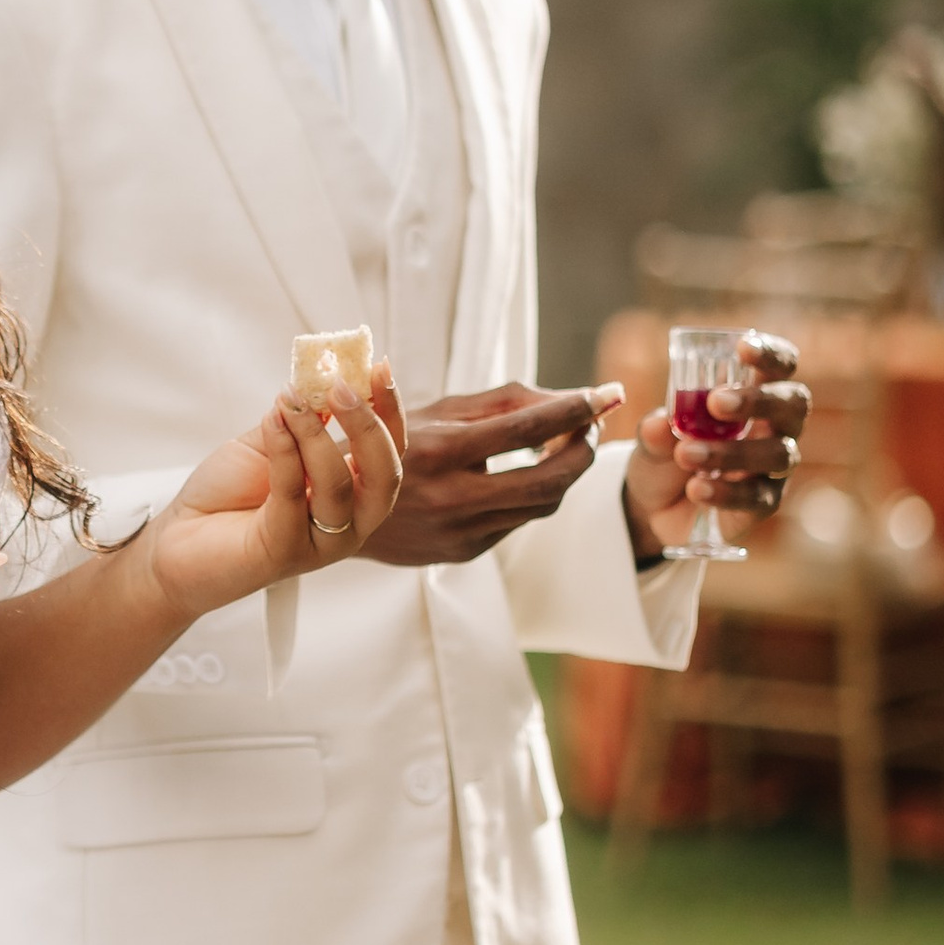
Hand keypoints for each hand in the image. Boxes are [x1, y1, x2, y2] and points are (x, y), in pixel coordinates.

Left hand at [147, 370, 407, 614]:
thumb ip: (300, 419)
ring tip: (292, 401)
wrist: (176, 541)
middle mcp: (346, 522)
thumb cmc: (225, 496)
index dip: (389, 409)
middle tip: (341, 386)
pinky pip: (291, 495)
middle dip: (367, 424)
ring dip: (315, 434)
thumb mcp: (269, 442)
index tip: (378, 368)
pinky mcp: (284, 551)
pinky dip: (284, 451)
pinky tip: (273, 422)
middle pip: (383, 475)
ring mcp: (319, 542)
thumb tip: (322, 379)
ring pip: (338, 486)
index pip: (389, 451)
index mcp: (351, 494)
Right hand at [360, 380, 619, 566]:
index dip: (574, 408)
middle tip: (592, 425)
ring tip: (566, 444)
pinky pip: (518, 521)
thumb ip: (500, 402)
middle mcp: (451, 496)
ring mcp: (460, 531)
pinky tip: (530, 474)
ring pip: (542, 504)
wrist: (336, 507)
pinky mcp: (465, 552)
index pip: (526, 428)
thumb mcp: (433, 410)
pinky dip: (534, 495)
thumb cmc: (388, 444)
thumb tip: (565, 398)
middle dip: (583, 449)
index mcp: (439, 450)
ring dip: (565, 472)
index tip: (608, 393)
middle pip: (549, 477)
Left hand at [623, 329, 807, 561]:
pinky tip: (696, 489)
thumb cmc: (663, 453)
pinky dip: (726, 494)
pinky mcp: (764, 502)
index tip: (743, 347)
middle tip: (717, 402)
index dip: (771, 354)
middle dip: (759, 400)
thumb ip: (656, 430)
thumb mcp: (651, 438)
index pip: (780, 366)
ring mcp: (773, 466)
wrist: (651, 506)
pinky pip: (757, 498)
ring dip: (732, 452)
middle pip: (793, 404)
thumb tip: (659, 425)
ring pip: (777, 454)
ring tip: (686, 454)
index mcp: (752, 392)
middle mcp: (774, 426)